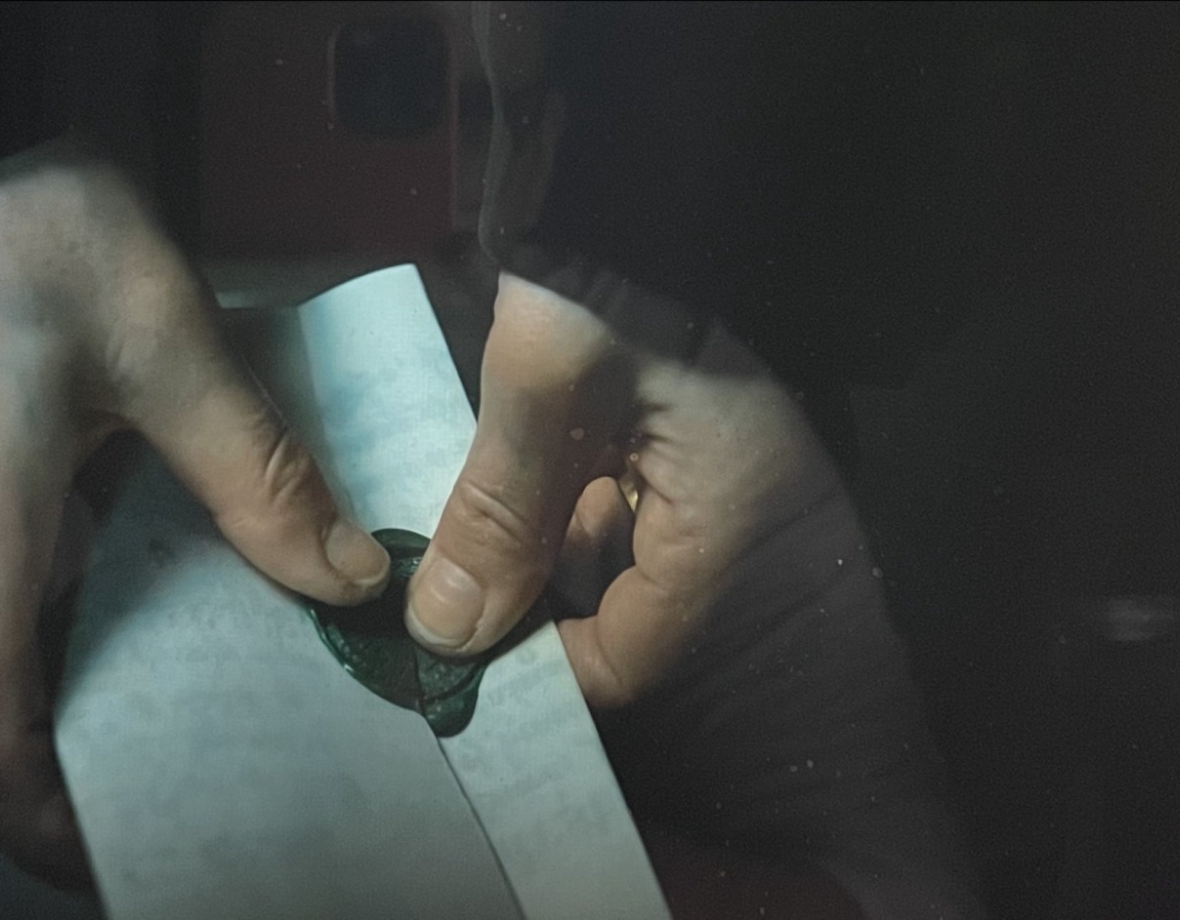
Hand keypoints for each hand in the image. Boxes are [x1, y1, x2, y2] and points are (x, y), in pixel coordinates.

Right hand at [0, 140, 389, 886]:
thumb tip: (350, 581)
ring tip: (117, 654)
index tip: (105, 846)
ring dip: (11, 667)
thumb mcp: (168, 342)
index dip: (31, 818)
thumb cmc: (29, 212)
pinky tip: (57, 546)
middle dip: (36, 754)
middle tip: (141, 758)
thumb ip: (258, 477)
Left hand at [406, 273, 851, 707]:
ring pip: (613, 549)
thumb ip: (500, 511)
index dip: (545, 665)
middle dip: (533, 602)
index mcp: (729, 513)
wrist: (650, 151)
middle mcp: (736, 503)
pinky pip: (616, 493)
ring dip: (537, 549)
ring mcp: (710, 461)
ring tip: (458, 535)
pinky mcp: (681, 422)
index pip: (636, 653)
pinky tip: (505, 478)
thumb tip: (448, 630)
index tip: (460, 645)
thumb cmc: (619, 263)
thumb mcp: (549, 385)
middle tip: (443, 590)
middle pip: (623, 604)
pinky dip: (558, 497)